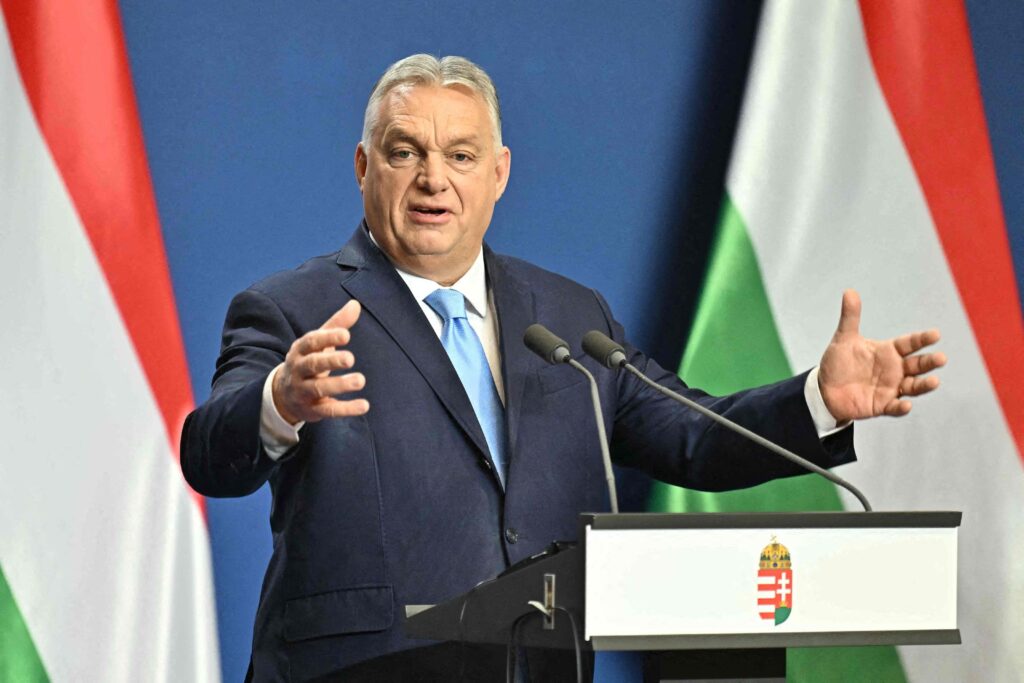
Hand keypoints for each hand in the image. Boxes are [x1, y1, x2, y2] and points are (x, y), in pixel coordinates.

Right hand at [272, 300, 369, 424]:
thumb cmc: (308, 362)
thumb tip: (356, 304)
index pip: (311, 342)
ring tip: (360, 380)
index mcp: (300, 350)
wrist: (282, 395)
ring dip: (339, 385)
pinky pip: (328, 410)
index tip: (346, 335)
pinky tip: (364, 406)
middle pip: (312, 365)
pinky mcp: (312, 410)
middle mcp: (299, 370)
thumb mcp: (318, 343)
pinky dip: (346, 409)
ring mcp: (303, 391)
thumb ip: (337, 325)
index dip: (327, 338)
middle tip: (350, 358)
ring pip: (319, 388)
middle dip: (330, 361)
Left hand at [818, 290, 945, 422]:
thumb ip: (850, 317)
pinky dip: (901, 407)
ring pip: (913, 387)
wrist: (825, 389)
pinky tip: (906, 405)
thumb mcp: (844, 339)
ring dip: (924, 385)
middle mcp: (894, 370)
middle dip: (930, 362)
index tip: (935, 334)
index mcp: (888, 351)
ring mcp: (890, 388)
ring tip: (934, 382)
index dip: (922, 339)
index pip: (910, 343)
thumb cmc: (838, 362)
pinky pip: (894, 407)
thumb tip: (849, 291)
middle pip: (918, 365)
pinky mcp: (881, 405)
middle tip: (941, 358)